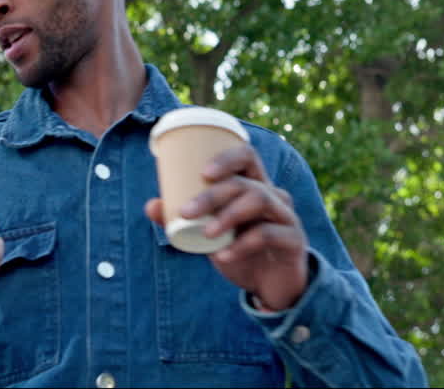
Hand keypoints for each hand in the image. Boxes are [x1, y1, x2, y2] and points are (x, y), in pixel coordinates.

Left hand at [144, 143, 308, 310]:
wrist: (272, 287)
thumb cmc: (238, 251)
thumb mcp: (208, 237)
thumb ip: (181, 221)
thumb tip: (150, 205)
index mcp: (253, 186)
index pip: (246, 156)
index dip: (226, 158)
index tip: (203, 173)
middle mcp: (272, 195)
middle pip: (244, 182)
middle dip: (212, 194)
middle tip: (186, 212)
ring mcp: (286, 216)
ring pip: (258, 200)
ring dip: (227, 215)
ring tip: (206, 233)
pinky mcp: (294, 240)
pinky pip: (268, 234)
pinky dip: (242, 244)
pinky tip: (223, 256)